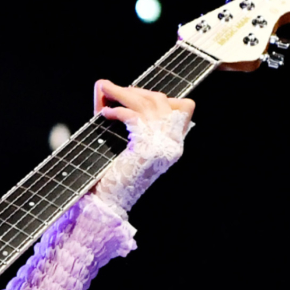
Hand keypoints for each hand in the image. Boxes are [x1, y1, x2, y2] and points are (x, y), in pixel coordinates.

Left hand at [90, 80, 193, 213]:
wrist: (107, 202)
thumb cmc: (114, 175)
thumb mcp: (128, 144)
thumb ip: (127, 119)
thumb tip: (107, 87)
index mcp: (174, 145)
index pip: (184, 108)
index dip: (161, 96)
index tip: (138, 94)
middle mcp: (173, 144)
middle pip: (162, 102)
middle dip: (137, 91)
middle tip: (114, 88)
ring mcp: (163, 146)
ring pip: (149, 105)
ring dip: (124, 94)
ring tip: (105, 90)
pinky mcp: (147, 148)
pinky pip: (135, 117)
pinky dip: (118, 111)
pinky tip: (105, 113)